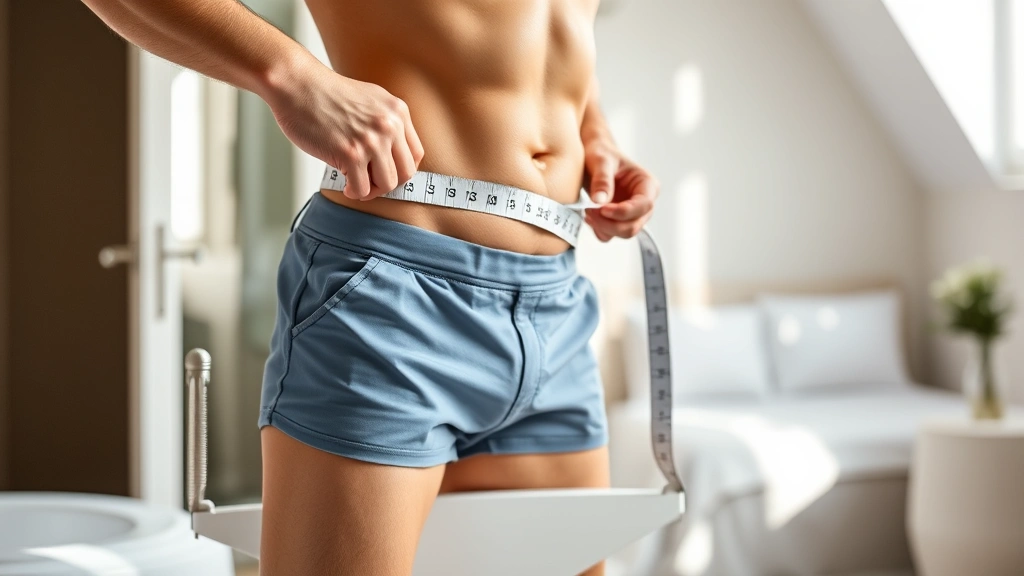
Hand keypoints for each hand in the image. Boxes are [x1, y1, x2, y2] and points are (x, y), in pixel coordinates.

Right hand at [265, 58, 424, 200]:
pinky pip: (362, 189)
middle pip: (405, 173)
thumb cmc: (325, 94)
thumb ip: (386, 122)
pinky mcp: (350, 154)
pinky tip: (345, 184)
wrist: (296, 84)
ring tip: (356, 183)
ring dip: (371, 190)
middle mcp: (389, 125)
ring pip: (386, 184)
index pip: (415, 154)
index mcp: (397, 112)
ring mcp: (371, 140)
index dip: (401, 169)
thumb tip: (393, 155)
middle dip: (388, 183)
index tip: (386, 172)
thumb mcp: (370, 99)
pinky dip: (354, 192)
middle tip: (370, 182)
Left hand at [581, 140, 658, 241]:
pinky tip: (589, 216)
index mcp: (647, 185)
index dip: (623, 212)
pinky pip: (611, 235)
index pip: (644, 205)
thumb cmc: (601, 154)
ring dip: (604, 227)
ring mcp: (632, 214)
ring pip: (624, 233)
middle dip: (611, 223)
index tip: (602, 209)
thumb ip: (602, 179)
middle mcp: (644, 202)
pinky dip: (599, 230)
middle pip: (634, 225)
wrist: (593, 157)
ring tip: (587, 211)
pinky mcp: (619, 221)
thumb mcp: (601, 160)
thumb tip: (599, 201)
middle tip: (589, 211)